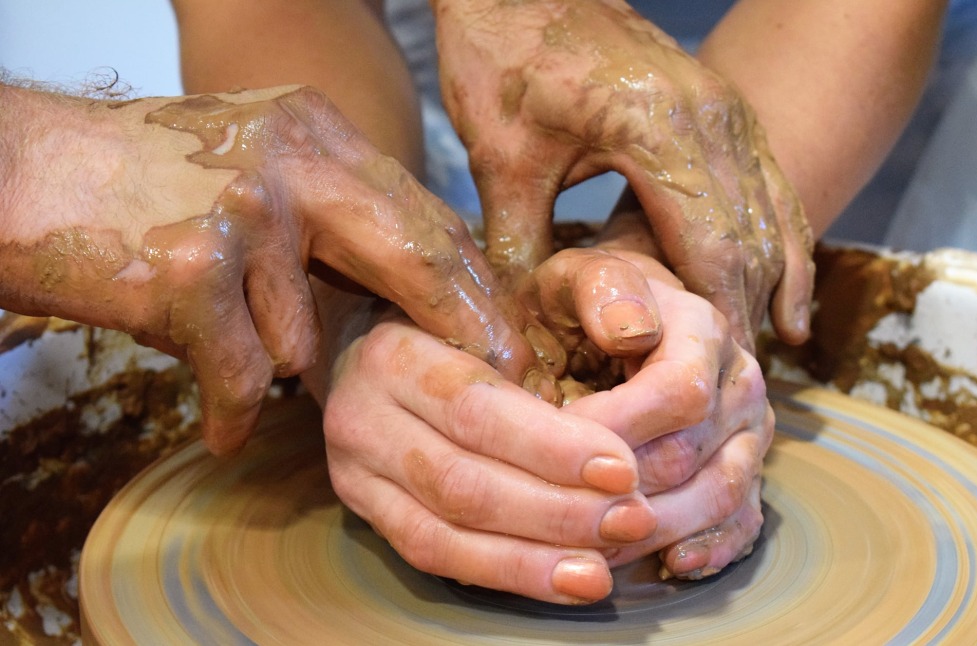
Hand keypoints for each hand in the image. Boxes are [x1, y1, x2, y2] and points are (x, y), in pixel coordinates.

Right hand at [0, 83, 562, 453]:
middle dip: (462, 325)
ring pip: (307, 335)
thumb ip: (325, 212)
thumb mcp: (250, 163)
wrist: (14, 170)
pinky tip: (224, 427)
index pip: (421, 212)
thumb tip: (400, 288)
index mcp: (316, 132)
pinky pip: (246, 375)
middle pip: (414, 254)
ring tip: (233, 348)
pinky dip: (234, 411)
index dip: (469, 279)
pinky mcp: (193, 270)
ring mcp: (246, 212)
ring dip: (279, 361)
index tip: (505, 329)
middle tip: (504, 377)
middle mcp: (292, 159)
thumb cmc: (132, 180)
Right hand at [312, 292, 656, 604]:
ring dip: (531, 559)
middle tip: (631, 520)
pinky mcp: (365, 511)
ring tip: (601, 570)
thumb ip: (544, 319)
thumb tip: (627, 340)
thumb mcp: (494, 293)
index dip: (551, 445)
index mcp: (393, 352)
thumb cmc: (462, 316)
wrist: (379, 344)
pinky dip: (505, 573)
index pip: (475, 406)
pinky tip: (563, 581)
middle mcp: (359, 414)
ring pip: (442, 532)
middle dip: (555, 510)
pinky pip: (433, 556)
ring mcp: (355, 470)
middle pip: (459, 480)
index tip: (623, 467)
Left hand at [431, 0, 813, 347]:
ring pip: (773, 215)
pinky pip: (771, 185)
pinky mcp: (723, 108)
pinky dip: (782, 241)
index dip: (723, 320)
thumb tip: (517, 333)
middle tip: (739, 386)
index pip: (715, 249)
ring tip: (765, 353)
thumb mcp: (499, 159)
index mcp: (660, 132)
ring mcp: (727, 109)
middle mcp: (714, 119)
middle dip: (749, 315)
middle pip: (754, 240)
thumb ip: (517, 250)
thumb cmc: (502, 57)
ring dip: (773, 285)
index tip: (720, 379)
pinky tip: (788, 292)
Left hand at [519, 248, 773, 578]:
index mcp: (704, 329)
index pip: (677, 395)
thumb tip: (631, 328)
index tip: (549, 447)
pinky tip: (670, 564)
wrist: (626, 309)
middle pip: (692, 456)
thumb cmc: (589, 298)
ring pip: (719, 497)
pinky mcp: (745, 465)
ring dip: (655, 531)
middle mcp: (738, 381)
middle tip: (554, 514)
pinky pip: (743, 519)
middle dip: (622, 491)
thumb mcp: (578, 273)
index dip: (614, 431)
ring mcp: (748, 429)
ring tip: (593, 551)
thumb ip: (600, 289)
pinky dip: (709, 549)